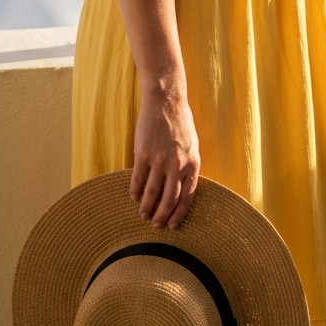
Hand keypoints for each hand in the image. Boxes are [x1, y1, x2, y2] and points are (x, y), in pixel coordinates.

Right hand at [131, 88, 200, 229]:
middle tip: (155, 225)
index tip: (172, 225)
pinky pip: (138, 179)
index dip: (179, 214)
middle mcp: (177, 165)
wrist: (166, 101)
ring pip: (152, 193)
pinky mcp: (143, 154)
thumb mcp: (192, 145)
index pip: (187, 197)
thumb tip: (183, 187)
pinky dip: (135, 191)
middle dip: (162, 216)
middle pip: (169, 200)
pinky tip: (133, 197)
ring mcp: (159, 160)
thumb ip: (188, 166)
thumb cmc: (180, 121)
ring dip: (146, 207)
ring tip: (143, 214)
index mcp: (193, 164)